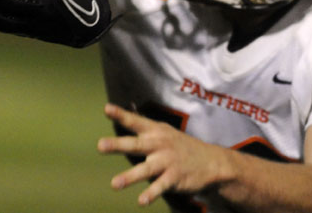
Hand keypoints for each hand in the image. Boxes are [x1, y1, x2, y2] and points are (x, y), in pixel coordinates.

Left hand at [98, 103, 224, 206]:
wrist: (211, 161)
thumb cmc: (178, 145)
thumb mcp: (162, 131)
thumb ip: (142, 126)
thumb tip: (123, 111)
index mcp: (154, 130)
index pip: (134, 121)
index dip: (121, 114)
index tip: (106, 109)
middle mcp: (159, 144)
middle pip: (136, 144)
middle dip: (118, 145)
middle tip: (100, 146)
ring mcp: (167, 161)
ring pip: (146, 169)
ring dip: (130, 177)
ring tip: (114, 184)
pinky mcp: (175, 177)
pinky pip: (161, 186)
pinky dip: (151, 194)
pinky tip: (141, 201)